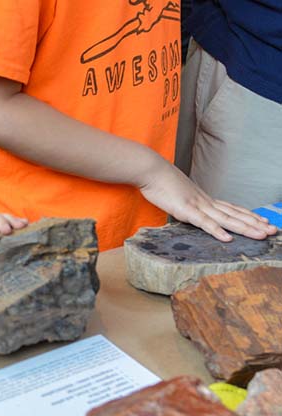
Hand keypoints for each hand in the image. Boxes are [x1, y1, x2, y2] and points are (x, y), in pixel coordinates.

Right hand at [138, 159, 277, 241]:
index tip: (263, 221)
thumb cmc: (161, 182)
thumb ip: (186, 204)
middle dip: (255, 224)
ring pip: (226, 219)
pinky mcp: (185, 211)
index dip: (248, 216)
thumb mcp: (177, 195)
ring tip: (261, 235)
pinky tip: (228, 238)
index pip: (231, 209)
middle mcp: (205, 202)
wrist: (151, 170)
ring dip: (245, 228)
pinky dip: (217, 231)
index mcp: (204, 199)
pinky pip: (204, 223)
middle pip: (235, 214)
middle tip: (273, 230)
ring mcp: (197, 206)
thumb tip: (189, 210)